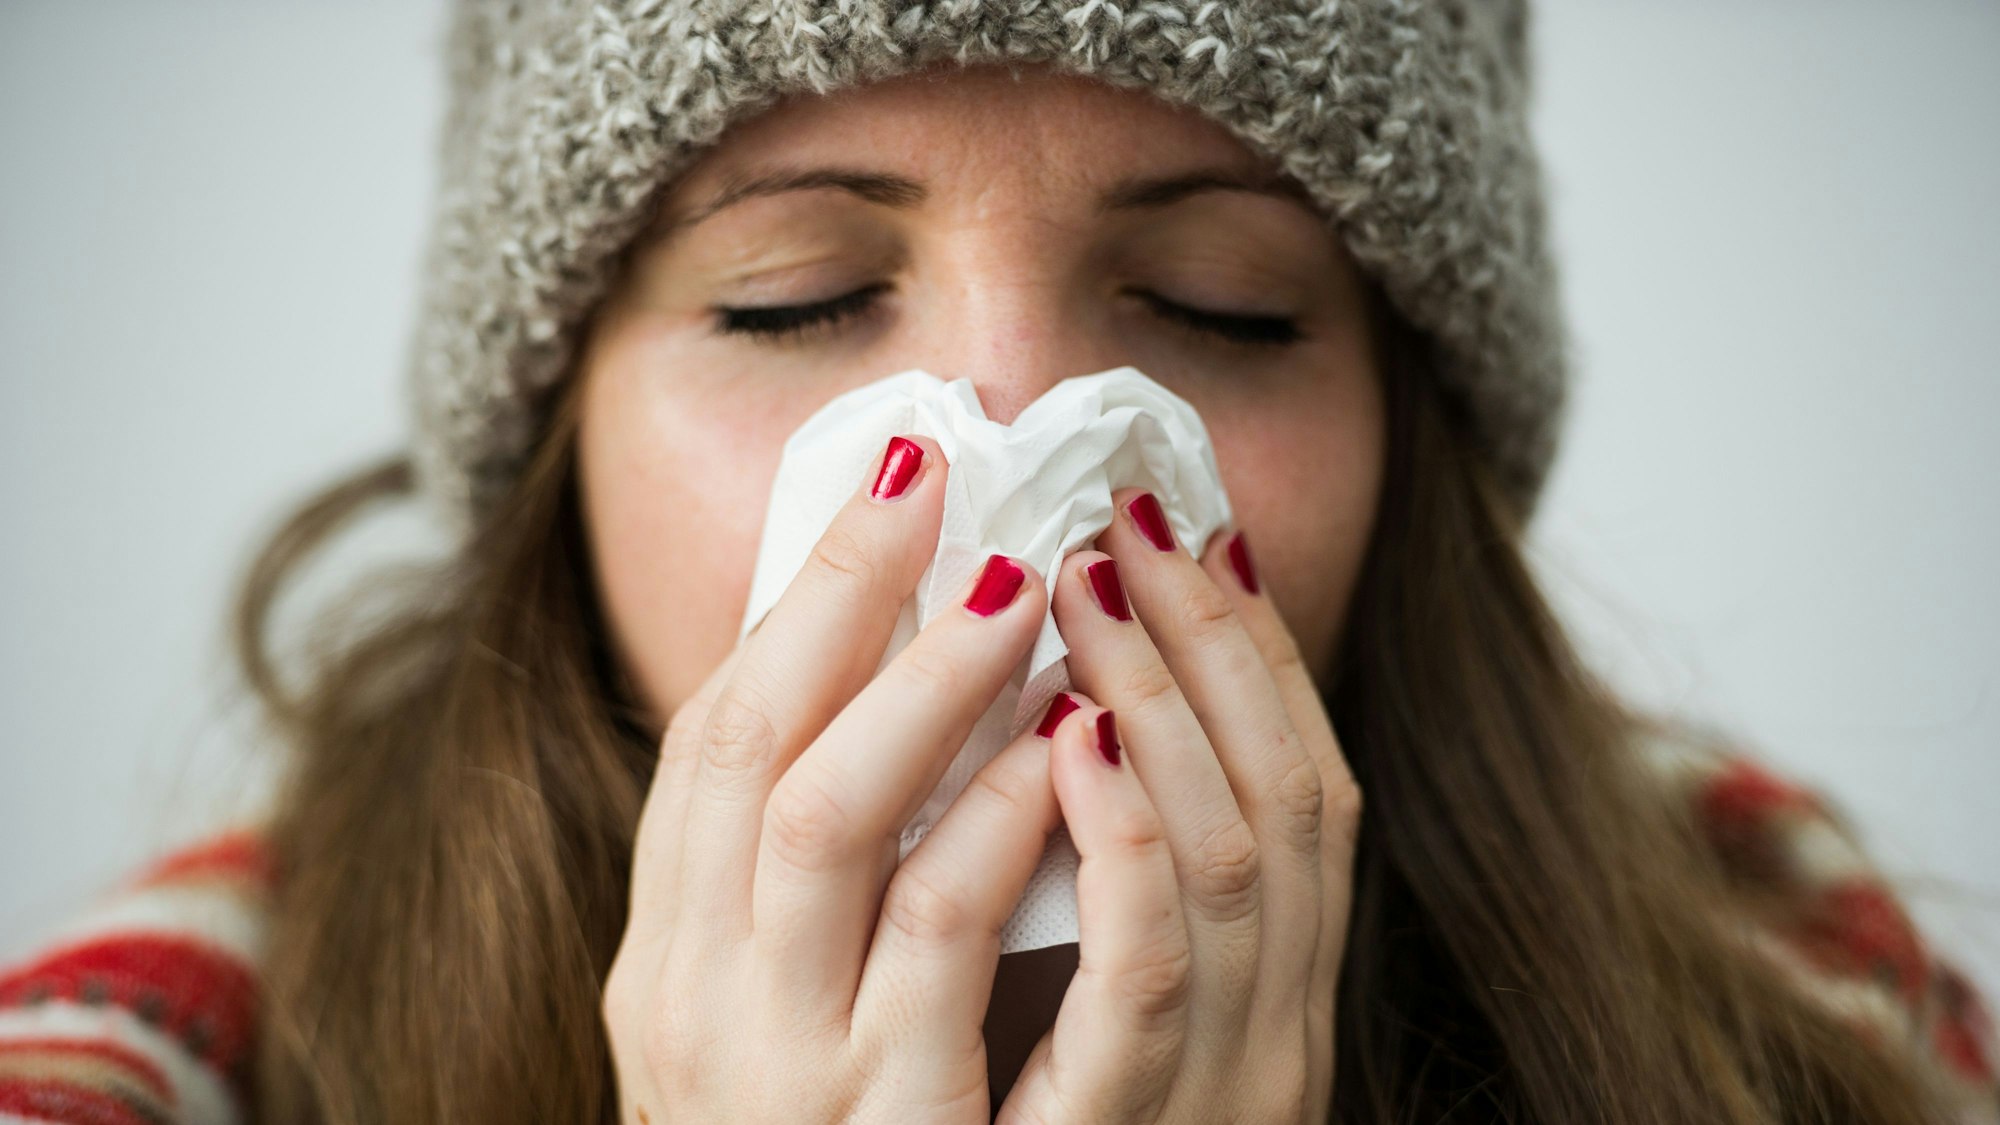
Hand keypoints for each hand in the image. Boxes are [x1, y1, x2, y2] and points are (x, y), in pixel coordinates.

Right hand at [604, 433, 1071, 1121]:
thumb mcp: (774, 1011)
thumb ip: (810, 878)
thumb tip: (889, 680)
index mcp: (667, 960)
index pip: (710, 741)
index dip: (800, 598)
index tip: (889, 478)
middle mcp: (698, 1008)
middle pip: (754, 755)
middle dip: (849, 603)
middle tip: (947, 486)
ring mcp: (788, 1073)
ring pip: (836, 831)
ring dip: (933, 691)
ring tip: (1022, 584)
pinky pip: (944, 950)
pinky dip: (1001, 827)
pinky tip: (1062, 748)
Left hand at [995, 488, 1360, 1124]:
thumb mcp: (1109, 1028)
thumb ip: (1112, 900)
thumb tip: (1063, 722)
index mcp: (1276, 1001)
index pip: (1309, 792)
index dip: (1259, 655)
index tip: (1188, 530)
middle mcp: (1280, 1038)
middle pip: (1291, 797)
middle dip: (1210, 644)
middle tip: (1124, 519)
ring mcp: (1222, 1088)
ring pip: (1238, 859)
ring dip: (1167, 702)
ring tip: (1079, 582)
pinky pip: (1153, 978)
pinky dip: (1126, 843)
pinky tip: (1073, 740)